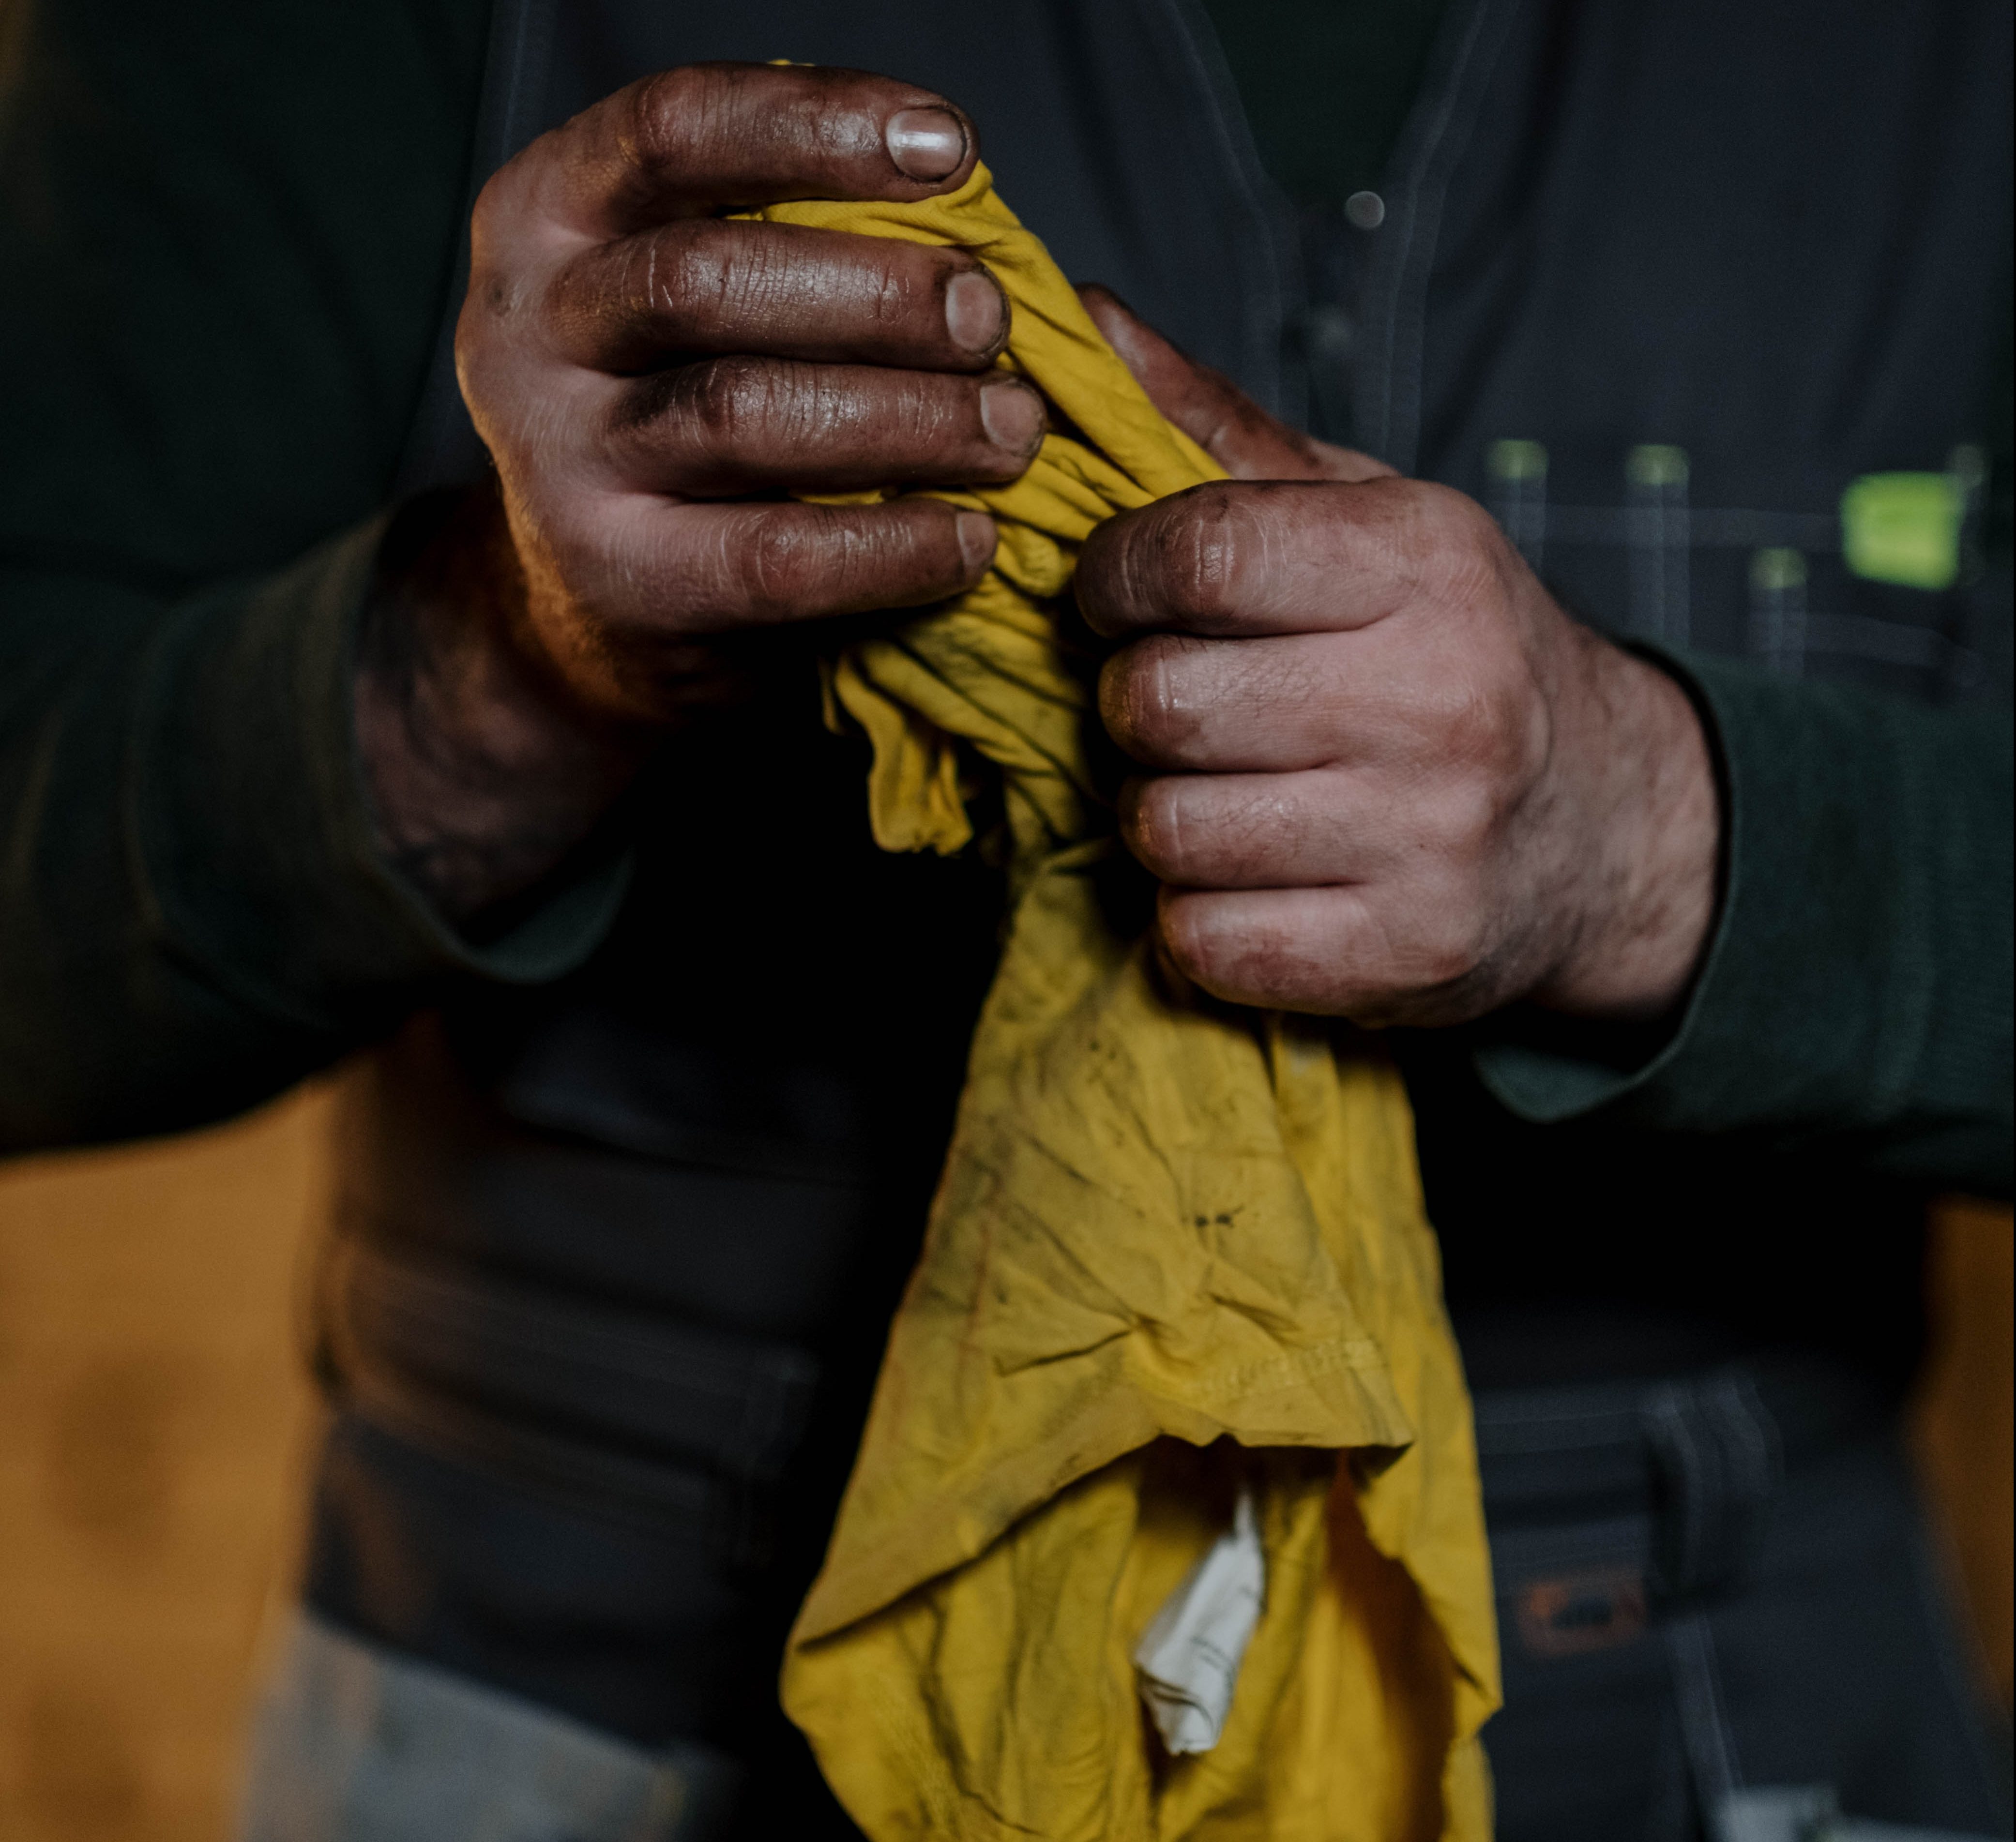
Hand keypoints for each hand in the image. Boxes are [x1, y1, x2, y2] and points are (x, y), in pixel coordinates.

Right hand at [357, 63, 1043, 919]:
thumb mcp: (734, 308)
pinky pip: (772, 555)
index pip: (675, 128)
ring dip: (904, 417)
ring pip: (738, 412)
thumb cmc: (702, 418)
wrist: (603, 605)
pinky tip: (971, 538)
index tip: (954, 150)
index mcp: (553, 211)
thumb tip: (1053, 288)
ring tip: (1012, 431)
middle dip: (878, 292)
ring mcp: (557, 458)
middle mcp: (528, 324)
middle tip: (991, 320)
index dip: (819, 124)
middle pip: (707, 275)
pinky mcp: (619, 580)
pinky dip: (890, 546)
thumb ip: (839, 255)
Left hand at [1075, 295, 1718, 1025]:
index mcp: (1427, 562)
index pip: (1197, 554)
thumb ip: (1219, 431)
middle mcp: (1442, 698)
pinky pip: (1202, 941)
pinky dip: (1199, 916)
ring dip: (1163, 815)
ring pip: (1166, 830)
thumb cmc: (1446, 651)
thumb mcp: (1365, 519)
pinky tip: (1257, 876)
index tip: (1117, 595)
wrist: (1601, 824)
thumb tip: (1083, 317)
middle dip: (1137, 706)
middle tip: (1183, 706)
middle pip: (1161, 704)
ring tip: (1227, 791)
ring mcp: (1431, 838)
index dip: (1114, 579)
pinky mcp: (1407, 953)